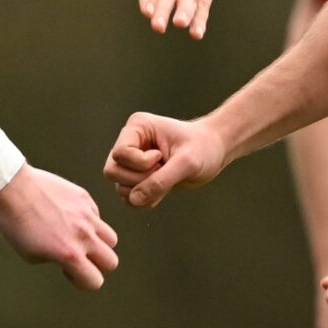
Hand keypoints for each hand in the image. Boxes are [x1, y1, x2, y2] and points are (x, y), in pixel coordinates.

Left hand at [0, 166, 119, 290]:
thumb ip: (58, 260)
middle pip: (111, 262)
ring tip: (77, 237)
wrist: (10, 188)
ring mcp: (87, 215)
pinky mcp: (84, 198)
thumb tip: (72, 259)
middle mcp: (83, 235)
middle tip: (77, 256)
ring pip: (111, 238)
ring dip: (99, 244)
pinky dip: (87, 222)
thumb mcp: (31, 255)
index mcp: (69, 254)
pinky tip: (66, 216)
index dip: (83, 281)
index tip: (68, 271)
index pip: (95, 281)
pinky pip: (96, 216)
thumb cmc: (15, 225)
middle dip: (97, 265)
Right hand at [103, 112, 226, 207]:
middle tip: (164, 172)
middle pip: (113, 171)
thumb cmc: (203, 147)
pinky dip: (145, 200)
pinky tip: (164, 190)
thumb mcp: (186, 163)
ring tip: (167, 180)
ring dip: (144, 192)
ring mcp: (131, 162)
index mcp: (137, 128)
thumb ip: (160, 181)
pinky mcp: (137, 178)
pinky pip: (129, 198)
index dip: (139, 164)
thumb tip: (133, 199)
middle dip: (139, 180)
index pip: (120, 153)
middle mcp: (129, 143)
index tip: (162, 158)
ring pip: (119, 187)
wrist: (214, 152)